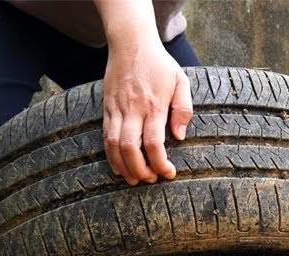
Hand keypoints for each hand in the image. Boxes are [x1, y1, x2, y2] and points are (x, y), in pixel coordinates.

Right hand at [102, 41, 192, 184]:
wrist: (131, 42)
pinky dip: (110, 154)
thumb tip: (179, 136)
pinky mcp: (107, 107)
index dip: (160, 163)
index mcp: (153, 105)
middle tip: (150, 180)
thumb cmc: (160, 64)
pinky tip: (118, 165)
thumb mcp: (181, 82)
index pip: (154, 142)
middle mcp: (132, 109)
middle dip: (139, 169)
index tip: (168, 173)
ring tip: (134, 179)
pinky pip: (105, 135)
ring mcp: (116, 108)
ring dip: (122, 166)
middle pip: (130, 147)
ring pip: (112, 144)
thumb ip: (183, 109)